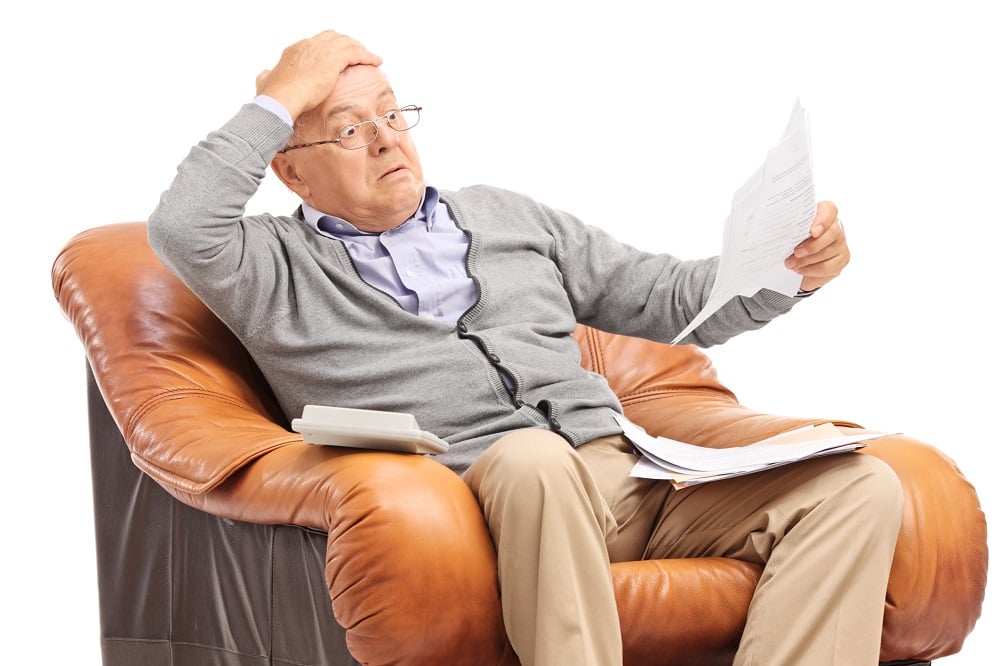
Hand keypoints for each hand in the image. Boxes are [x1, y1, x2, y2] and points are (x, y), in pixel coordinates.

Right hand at [255, 30, 381, 119]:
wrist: (281, 98)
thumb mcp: (266, 82)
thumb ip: (266, 77)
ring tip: (370, 57)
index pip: (316, 42)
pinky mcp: (334, 59)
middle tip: (357, 52)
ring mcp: (322, 50)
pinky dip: (368, 56)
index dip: (329, 47)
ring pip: (347, 43)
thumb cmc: (273, 96)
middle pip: (333, 37)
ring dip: (360, 49)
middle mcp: (309, 45)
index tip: (337, 55)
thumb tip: (264, 74)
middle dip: (347, 44)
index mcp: (295, 50)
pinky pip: (356, 53)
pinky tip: (376, 61)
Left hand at [784, 201, 849, 291]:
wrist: (795, 260)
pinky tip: (800, 270)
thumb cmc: (791, 241)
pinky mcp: (841, 259)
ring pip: (829, 251)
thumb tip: (771, 225)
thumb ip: (786, 226)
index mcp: (823, 213)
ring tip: (791, 264)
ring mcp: (840, 243)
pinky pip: (829, 266)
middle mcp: (835, 227)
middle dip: (812, 245)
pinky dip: (812, 270)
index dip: (823, 220)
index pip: (829, 210)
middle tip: (796, 252)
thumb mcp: (787, 231)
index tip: (812, 232)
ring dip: (807, 260)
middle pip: (833, 232)